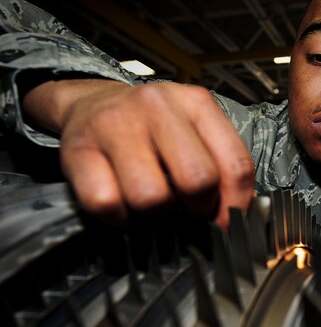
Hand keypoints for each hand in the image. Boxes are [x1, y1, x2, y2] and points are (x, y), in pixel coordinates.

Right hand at [23, 79, 254, 226]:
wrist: (92, 102)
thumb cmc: (151, 125)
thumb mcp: (195, 129)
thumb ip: (221, 164)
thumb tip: (233, 217)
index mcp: (196, 103)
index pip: (235, 164)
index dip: (236, 205)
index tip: (228, 224)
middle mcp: (157, 107)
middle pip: (197, 181)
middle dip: (197, 209)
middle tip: (187, 209)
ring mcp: (115, 124)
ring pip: (151, 198)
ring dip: (156, 216)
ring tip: (154, 205)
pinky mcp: (79, 149)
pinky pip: (106, 204)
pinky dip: (119, 217)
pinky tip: (124, 205)